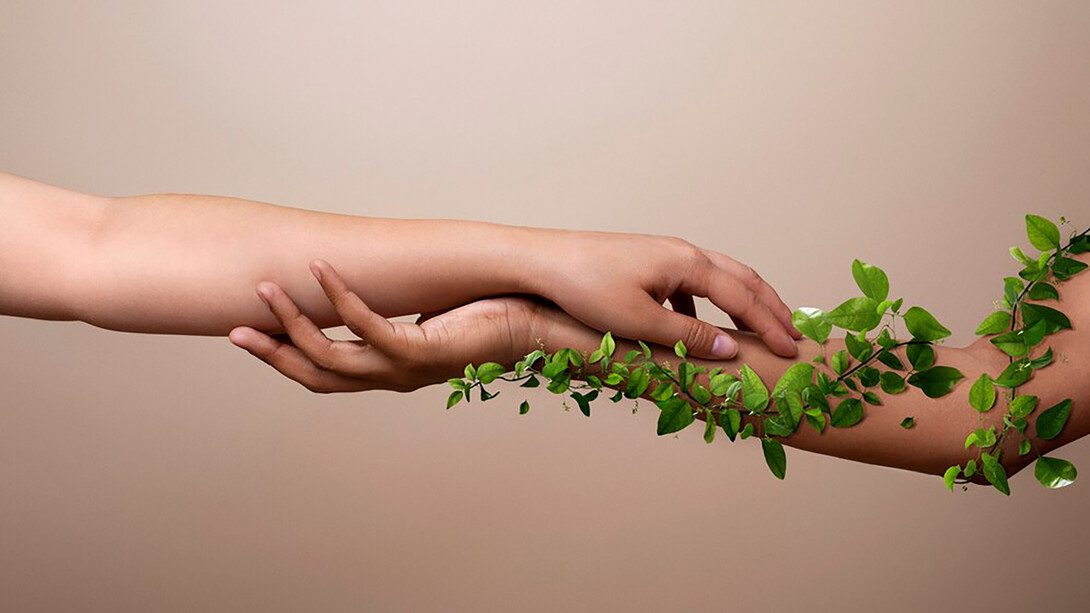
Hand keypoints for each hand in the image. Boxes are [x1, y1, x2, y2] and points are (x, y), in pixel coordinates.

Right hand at [228, 260, 542, 392]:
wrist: (528, 330)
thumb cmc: (481, 318)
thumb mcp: (426, 320)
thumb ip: (393, 317)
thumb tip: (364, 292)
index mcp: (386, 374)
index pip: (322, 375)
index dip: (283, 359)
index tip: (250, 336)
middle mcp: (390, 378)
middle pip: (315, 373)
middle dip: (273, 352)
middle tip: (235, 328)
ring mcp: (403, 368)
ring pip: (332, 354)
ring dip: (295, 321)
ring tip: (268, 289)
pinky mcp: (421, 351)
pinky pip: (368, 326)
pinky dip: (340, 298)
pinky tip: (322, 270)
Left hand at [531, 230, 800, 358]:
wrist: (542, 261)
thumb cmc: (585, 289)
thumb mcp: (640, 322)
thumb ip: (689, 337)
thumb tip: (731, 348)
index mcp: (687, 263)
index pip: (743, 296)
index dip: (770, 325)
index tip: (792, 350)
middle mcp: (682, 252)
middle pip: (741, 278)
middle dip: (770, 307)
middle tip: (793, 334)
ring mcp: (665, 254)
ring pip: (718, 278)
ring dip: (742, 304)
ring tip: (757, 330)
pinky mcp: (647, 262)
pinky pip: (691, 283)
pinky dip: (706, 304)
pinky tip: (696, 328)